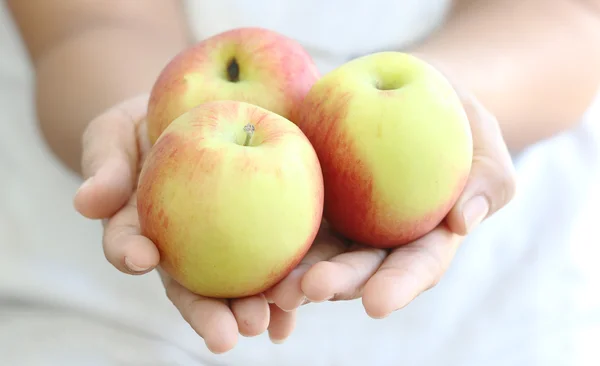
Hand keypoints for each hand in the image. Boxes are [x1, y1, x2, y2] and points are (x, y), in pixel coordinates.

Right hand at [73, 95, 295, 352]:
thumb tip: (86, 203)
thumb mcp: (117, 132)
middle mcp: (185, 244)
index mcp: (144, 227)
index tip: (140, 256)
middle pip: (193, 284)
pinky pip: (277, 255)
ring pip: (240, 280)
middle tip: (225, 336)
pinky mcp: (266, 225)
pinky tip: (300, 300)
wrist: (196, 106)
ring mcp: (226, 239)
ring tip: (266, 324)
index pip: (131, 244)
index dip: (130, 252)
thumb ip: (105, 165)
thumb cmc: (147, 121)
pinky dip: (288, 279)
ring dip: (253, 306)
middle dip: (208, 313)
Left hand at [265, 85, 516, 318]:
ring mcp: (342, 223)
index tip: (377, 303)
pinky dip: (273, 240)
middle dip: (338, 284)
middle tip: (313, 290)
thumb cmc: (455, 120)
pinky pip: (290, 219)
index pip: (416, 266)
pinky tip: (252, 256)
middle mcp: (380, 240)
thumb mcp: (485, 140)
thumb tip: (462, 221)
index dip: (398, 285)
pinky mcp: (311, 198)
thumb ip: (488, 179)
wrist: (408, 94)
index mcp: (424, 237)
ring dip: (296, 275)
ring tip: (273, 287)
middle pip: (360, 269)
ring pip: (319, 255)